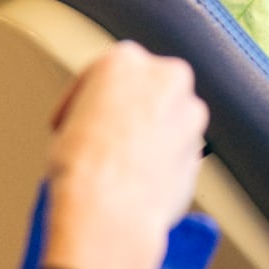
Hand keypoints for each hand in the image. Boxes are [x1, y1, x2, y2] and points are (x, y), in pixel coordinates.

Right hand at [40, 41, 209, 268]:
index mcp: (126, 59)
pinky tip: (134, 181)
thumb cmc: (82, 166)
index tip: (78, 117)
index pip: (105, 73)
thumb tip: (103, 125)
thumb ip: (98, 110)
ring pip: (166, 121)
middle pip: (145, 91)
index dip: (86, 100)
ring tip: (117, 164)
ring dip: (147, 137)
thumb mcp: (70, 121)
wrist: (109, 209)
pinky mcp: (198, 153)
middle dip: (128, 111)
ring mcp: (189, 115)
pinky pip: (175, 153)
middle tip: (102, 136)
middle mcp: (166, 78)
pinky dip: (160, 163)